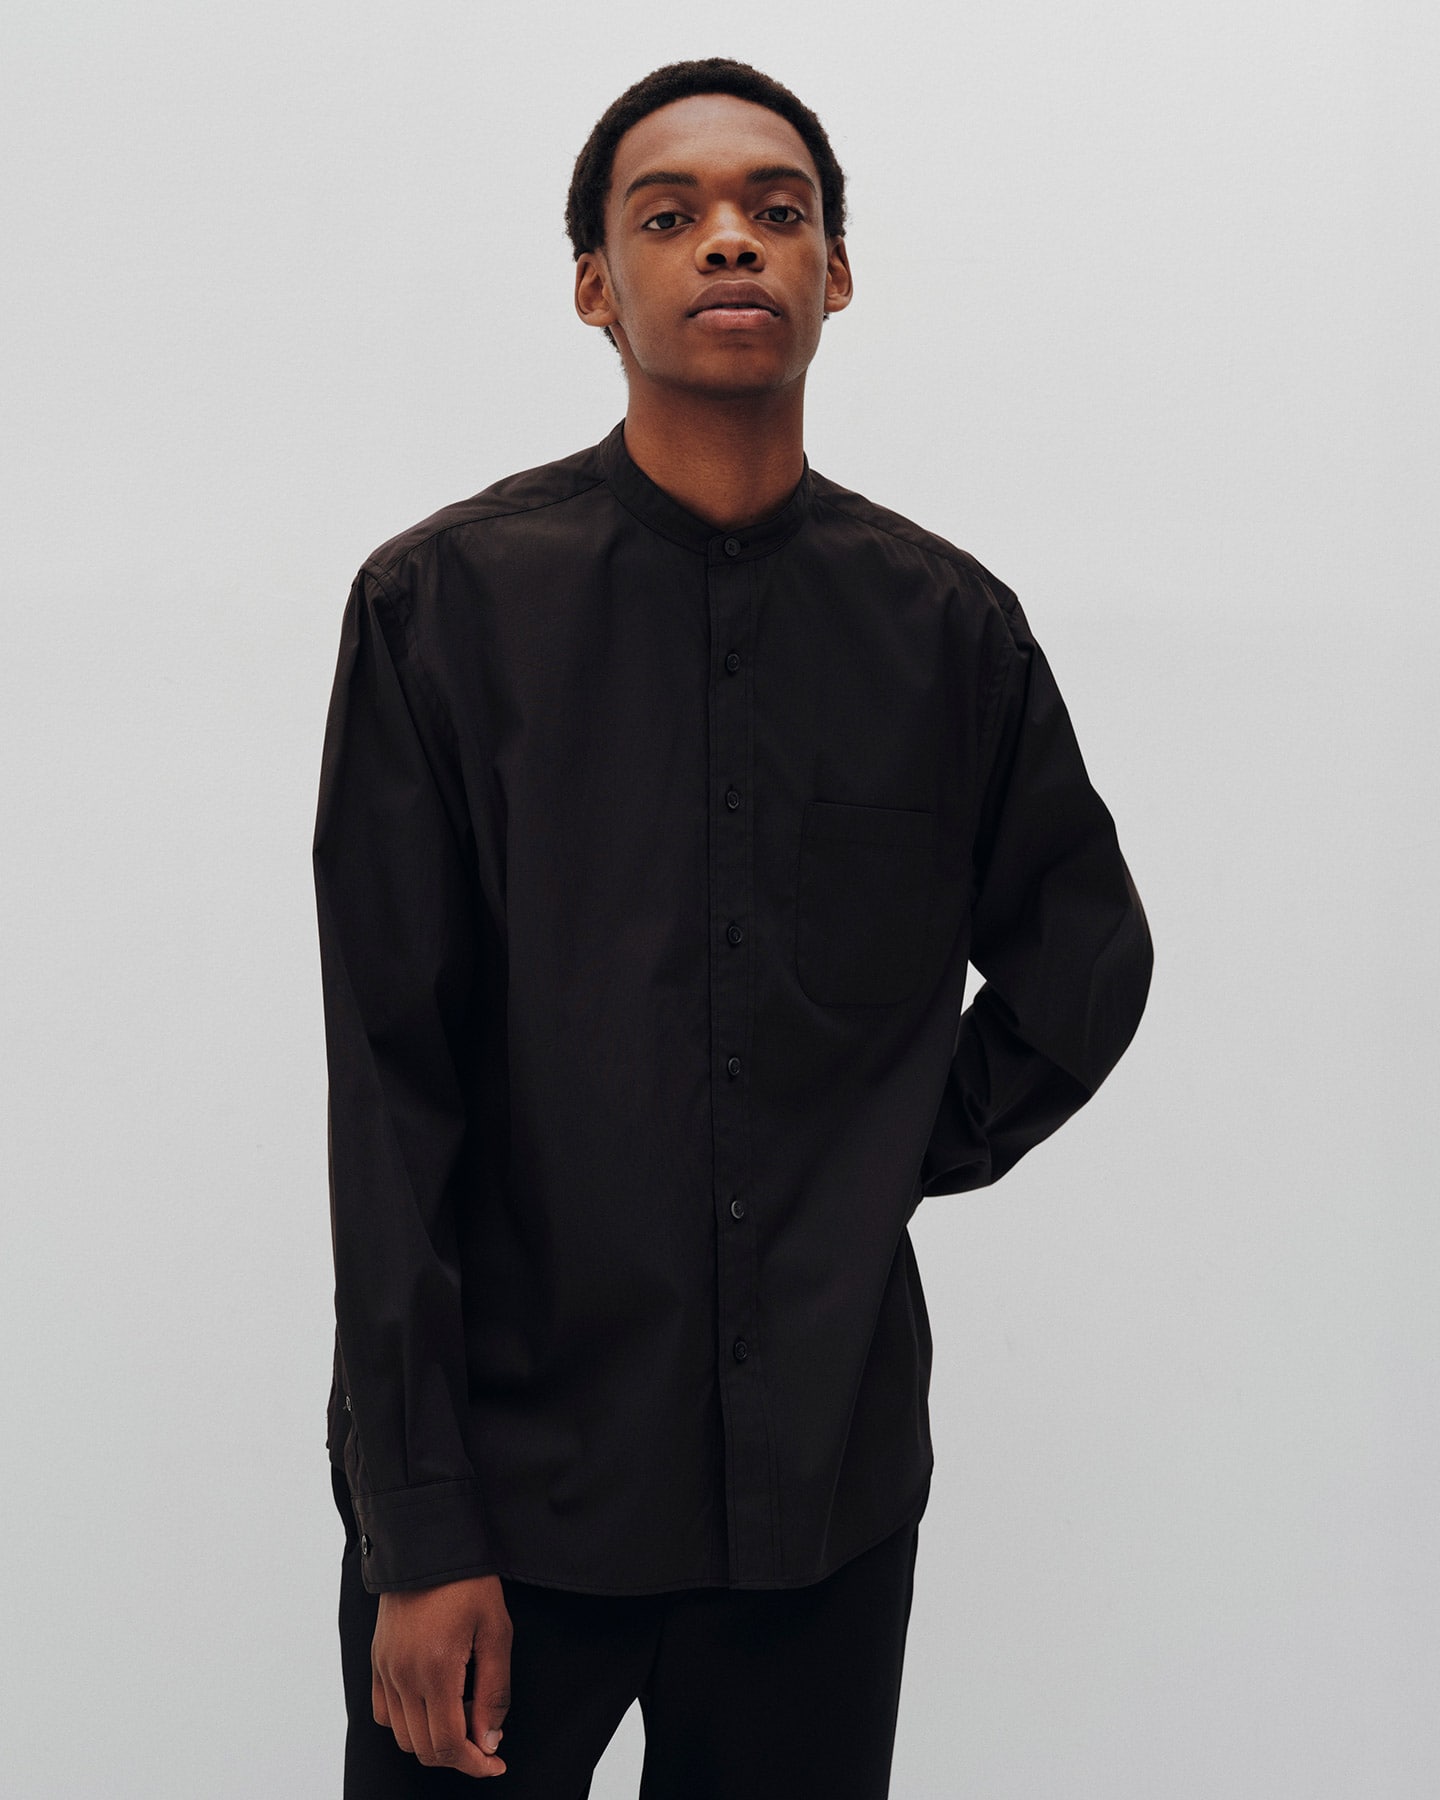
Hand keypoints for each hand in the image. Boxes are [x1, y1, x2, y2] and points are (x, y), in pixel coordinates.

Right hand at [371, 1574, 512, 1777]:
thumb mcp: (496, 1632)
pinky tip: (433, 1705)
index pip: (449, 1745)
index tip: (495, 1763)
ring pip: (403, 1736)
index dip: (475, 1764)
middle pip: (425, 1748)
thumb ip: (494, 1691)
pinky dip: (407, 1723)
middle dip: (459, 1756)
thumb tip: (489, 1740)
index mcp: (436, 1670)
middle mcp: (403, 1676)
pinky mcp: (377, 1660)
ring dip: (434, 1740)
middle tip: (486, 1740)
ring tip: (463, 1716)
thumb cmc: (468, 1583)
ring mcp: (385, 1669)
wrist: (430, 1544)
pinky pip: (384, 1713)